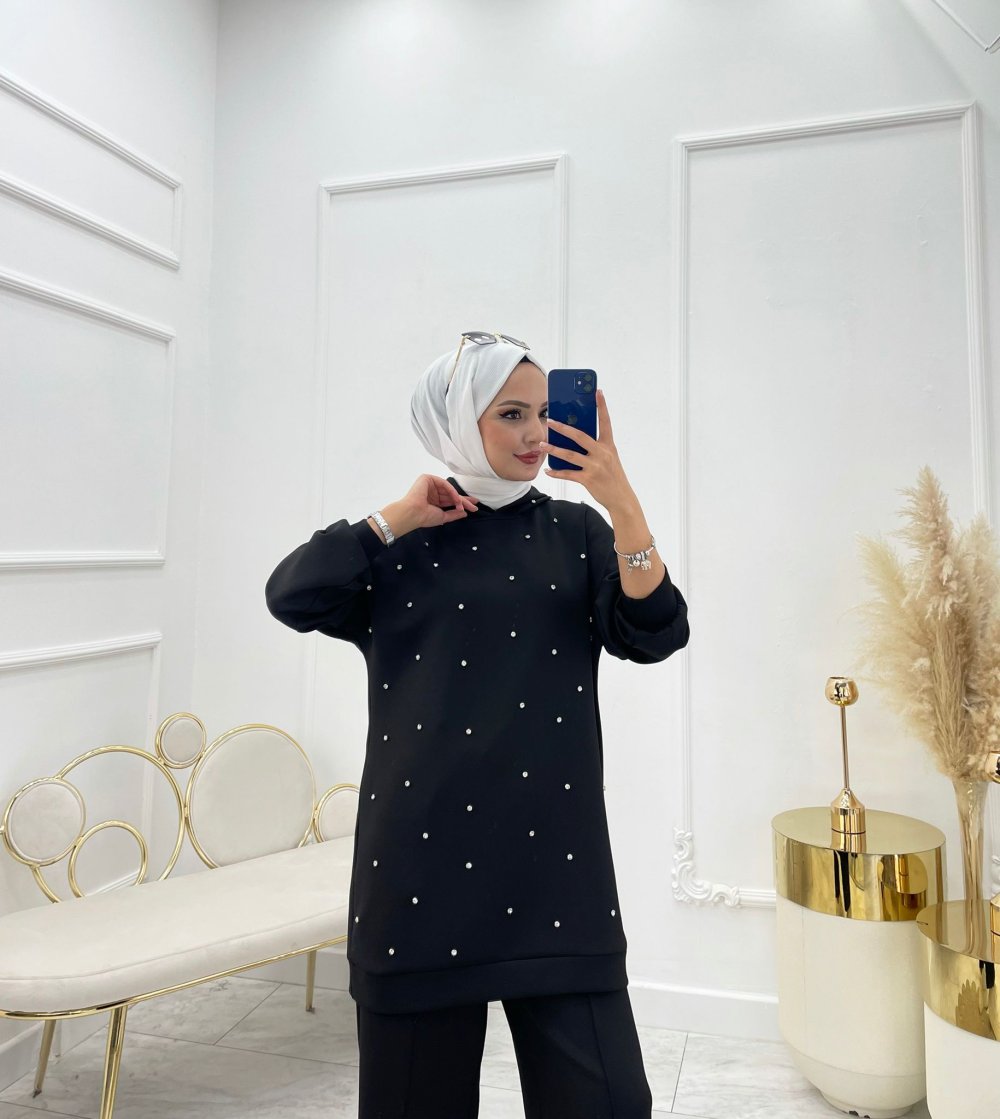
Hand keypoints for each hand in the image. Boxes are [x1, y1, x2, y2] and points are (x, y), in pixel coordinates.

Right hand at [386, 475, 479, 534]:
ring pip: (448, 489)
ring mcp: (429, 485)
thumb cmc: (424, 517)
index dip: (462, 503)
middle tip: (475, 503)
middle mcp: (432, 492)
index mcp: (433, 501)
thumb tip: (465, 513)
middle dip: (464, 500)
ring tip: (464, 505)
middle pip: (451, 494)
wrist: (413, 514)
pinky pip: (443, 483)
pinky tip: (456, 499)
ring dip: (458, 498)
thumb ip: (454, 514)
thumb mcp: (443, 516)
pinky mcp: (427, 479)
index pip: (450, 501)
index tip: (473, 508)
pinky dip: (451, 491)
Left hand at [541, 390, 634, 511]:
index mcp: (609, 446)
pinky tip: (548, 470)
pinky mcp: (588, 479)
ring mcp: (595, 466)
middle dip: (563, 428)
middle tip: (550, 421)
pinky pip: (568, 474)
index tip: (597, 392)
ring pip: (570, 455)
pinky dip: (556, 472)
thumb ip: (596, 448)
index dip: (602, 406)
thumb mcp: (610, 458)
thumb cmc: (613, 477)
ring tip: (542, 445)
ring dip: (553, 449)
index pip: (606, 422)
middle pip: (580, 436)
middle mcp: (602, 454)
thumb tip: (575, 438)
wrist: (622, 499)